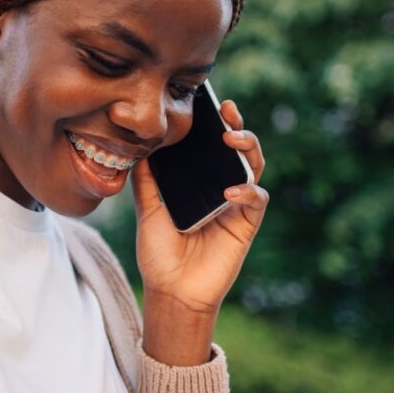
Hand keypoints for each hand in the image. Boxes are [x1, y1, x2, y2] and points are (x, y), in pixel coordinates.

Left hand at [132, 100, 268, 363]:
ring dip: (248, 148)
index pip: (211, 145)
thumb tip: (137, 144)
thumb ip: (146, 178)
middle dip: (237, 126)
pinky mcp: (246, 224)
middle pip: (238, 149)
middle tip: (227, 112)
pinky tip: (231, 190)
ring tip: (233, 138)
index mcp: (199, 180)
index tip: (209, 102)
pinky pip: (256, 199)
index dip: (214, 122)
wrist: (172, 291)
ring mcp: (236, 203)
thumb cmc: (160, 252)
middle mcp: (221, 187)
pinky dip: (247, 190)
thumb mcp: (147, 209)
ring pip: (253, 166)